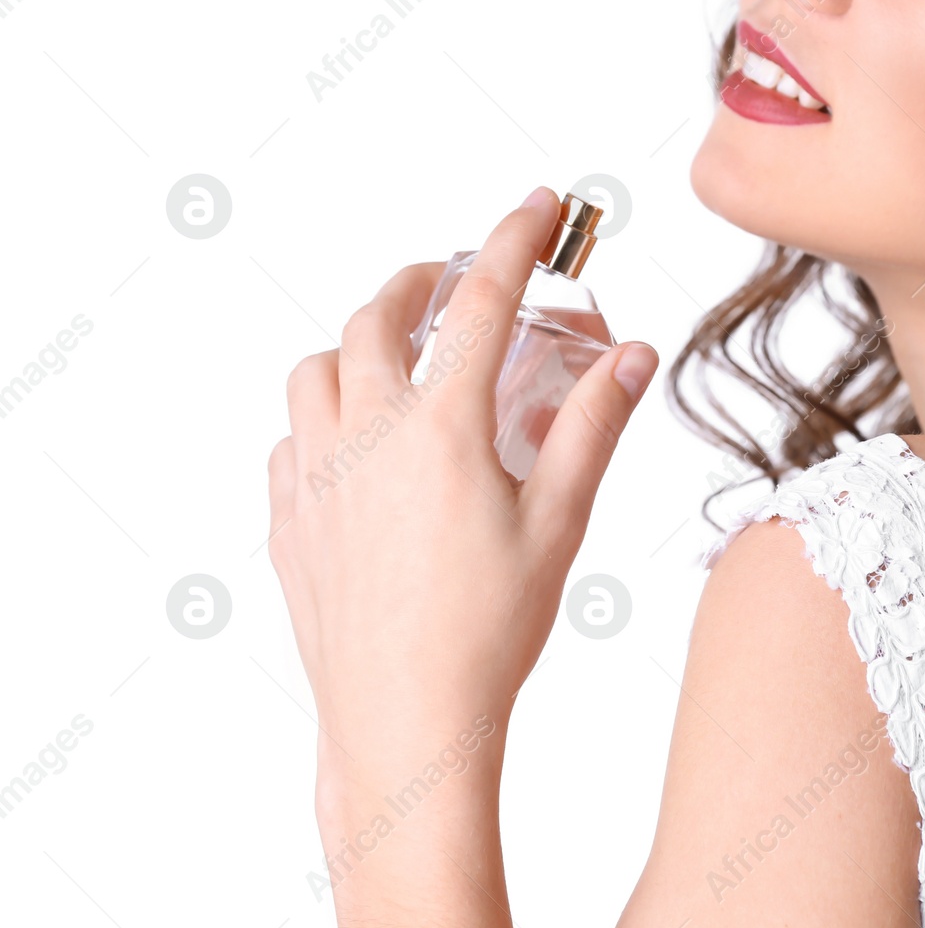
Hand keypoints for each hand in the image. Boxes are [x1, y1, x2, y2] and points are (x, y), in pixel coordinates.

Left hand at [266, 187, 656, 927]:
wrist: (404, 722)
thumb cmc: (489, 632)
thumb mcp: (560, 523)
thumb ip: (593, 425)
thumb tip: (634, 355)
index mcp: (442, 428)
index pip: (482, 302)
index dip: (514, 241)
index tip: (536, 206)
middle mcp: (366, 434)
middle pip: (380, 315)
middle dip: (420, 281)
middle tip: (454, 281)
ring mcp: (315, 475)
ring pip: (317, 366)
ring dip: (359, 342)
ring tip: (398, 359)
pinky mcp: (287, 519)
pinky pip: (291, 435)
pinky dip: (324, 413)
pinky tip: (358, 445)